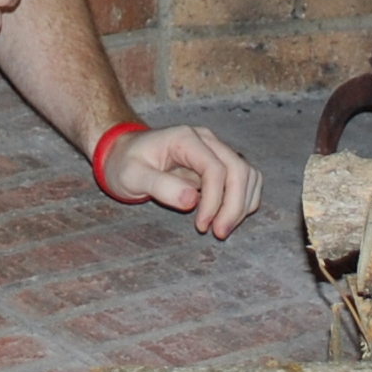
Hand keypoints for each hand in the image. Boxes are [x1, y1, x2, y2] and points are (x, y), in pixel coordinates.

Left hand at [103, 126, 262, 240]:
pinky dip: (244, 199)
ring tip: (222, 228)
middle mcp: (206, 139)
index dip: (214, 200)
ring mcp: (216, 149)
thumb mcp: (132, 175)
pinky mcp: (220, 162)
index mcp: (185, 138)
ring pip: (247, 174)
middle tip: (219, 233)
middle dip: (234, 205)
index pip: (215, 168)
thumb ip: (160, 186)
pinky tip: (228, 217)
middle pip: (238, 170)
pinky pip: (245, 179)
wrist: (124, 153)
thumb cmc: (125, 163)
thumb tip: (192, 200)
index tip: (202, 226)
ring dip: (242, 204)